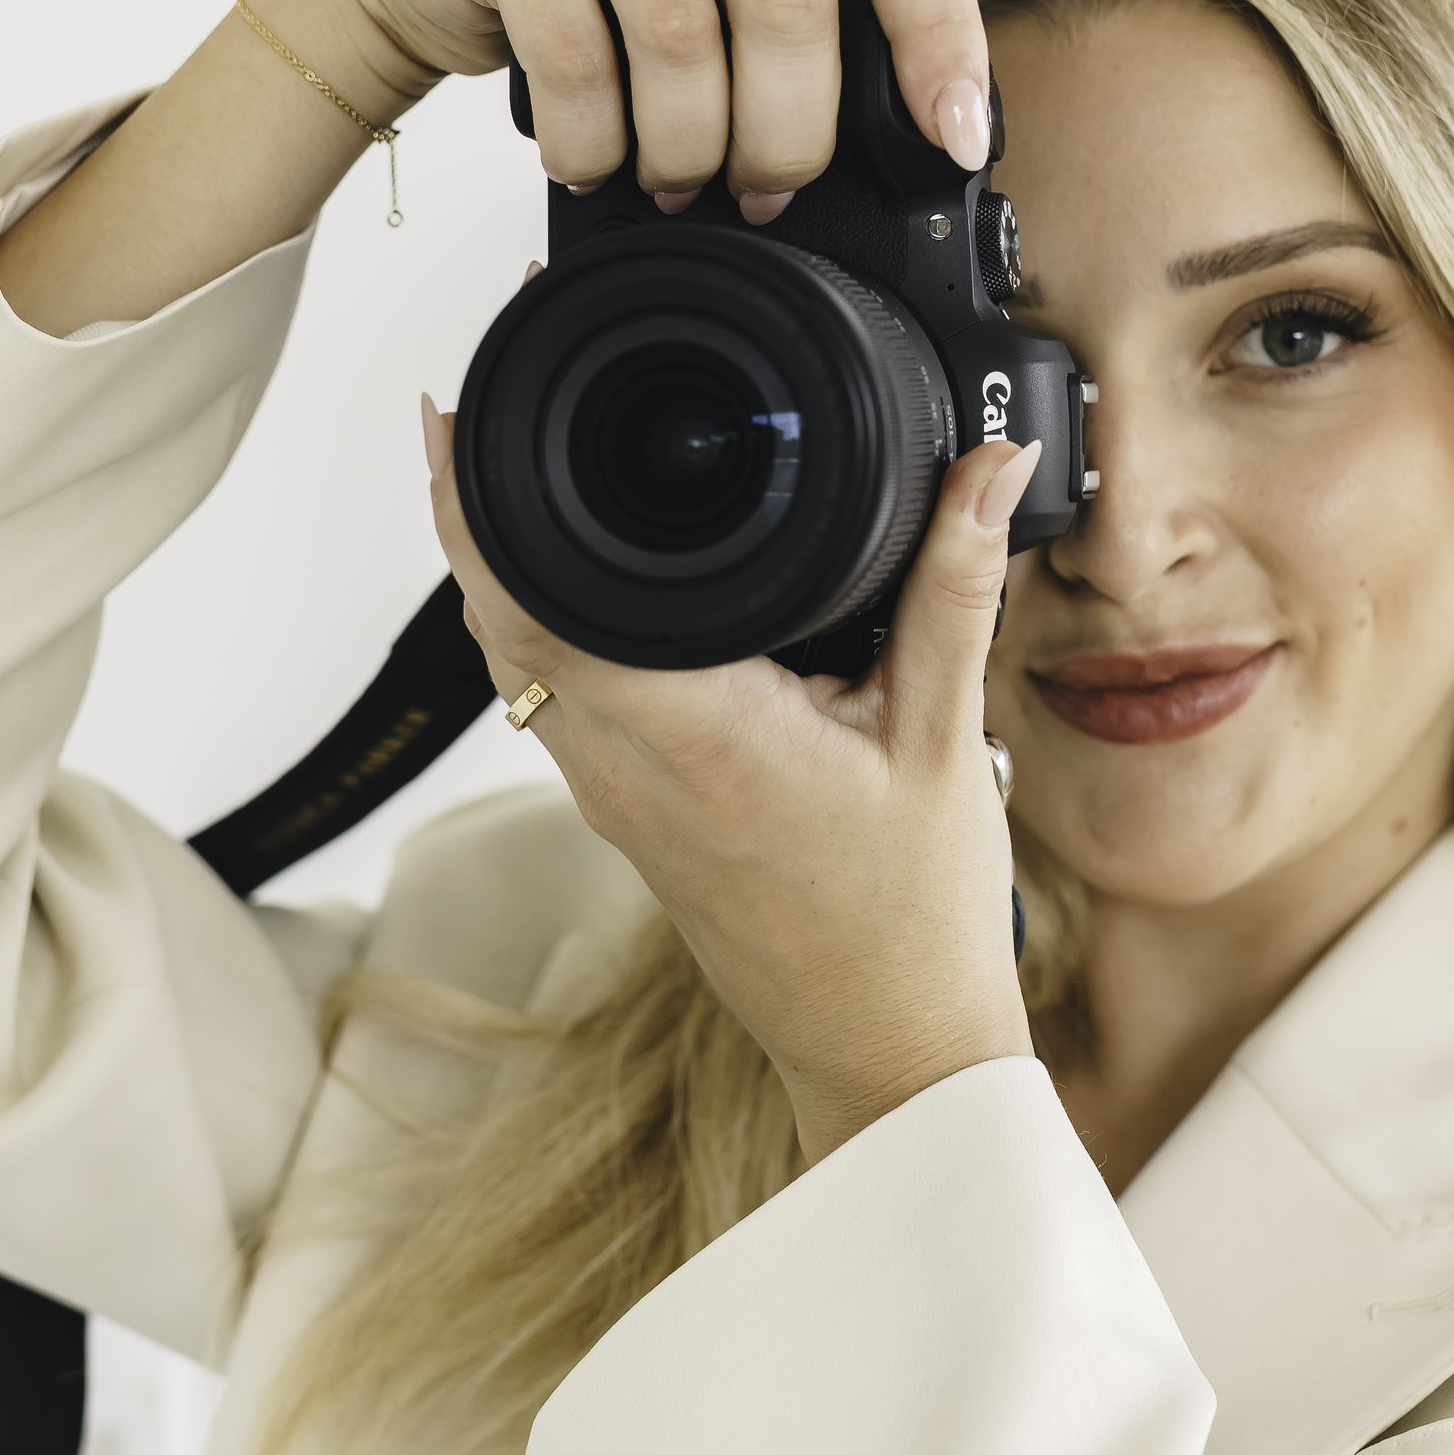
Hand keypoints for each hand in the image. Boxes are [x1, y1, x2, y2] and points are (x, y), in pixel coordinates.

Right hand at [339, 0, 1099, 214]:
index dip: (938, 37)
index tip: (953, 139)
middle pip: (788, 0)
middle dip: (789, 132)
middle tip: (769, 192)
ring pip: (681, 38)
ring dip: (687, 147)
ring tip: (680, 182)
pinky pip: (574, 55)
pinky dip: (593, 140)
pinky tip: (596, 161)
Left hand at [426, 399, 1042, 1163]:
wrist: (886, 1047)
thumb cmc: (913, 919)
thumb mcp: (946, 736)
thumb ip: (955, 587)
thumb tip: (988, 465)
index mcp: (696, 736)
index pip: (538, 607)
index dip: (481, 508)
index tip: (465, 417)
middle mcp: (627, 771)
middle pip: (497, 624)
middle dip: (471, 511)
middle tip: (475, 407)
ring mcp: (615, 800)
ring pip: (514, 666)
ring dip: (496, 568)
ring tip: (505, 462)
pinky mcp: (628, 816)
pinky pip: (552, 700)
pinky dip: (540, 624)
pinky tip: (573, 574)